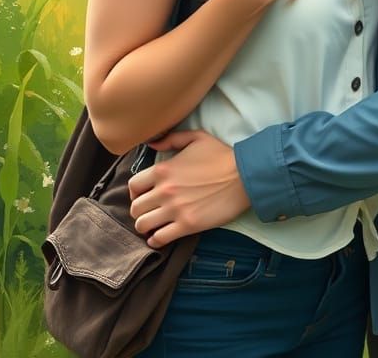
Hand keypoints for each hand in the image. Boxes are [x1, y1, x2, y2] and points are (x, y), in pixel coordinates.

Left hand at [128, 130, 252, 246]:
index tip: (143, 195)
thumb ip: (171, 139)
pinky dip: (156, 240)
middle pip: (135, 208)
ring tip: (154, 224)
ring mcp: (175, 209)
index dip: (135, 192)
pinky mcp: (187, 225)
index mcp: (163, 170)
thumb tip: (152, 143)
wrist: (244, 175)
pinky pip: (160, 239)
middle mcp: (164, 191)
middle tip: (150, 211)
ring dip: (146, 226)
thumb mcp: (197, 138)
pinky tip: (160, 236)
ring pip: (142, 225)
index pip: (133, 185)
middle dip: (140, 210)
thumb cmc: (221, 155)